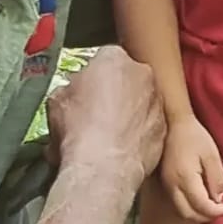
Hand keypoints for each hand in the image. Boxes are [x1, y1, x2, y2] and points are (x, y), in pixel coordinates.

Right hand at [46, 47, 165, 182]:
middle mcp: (142, 73)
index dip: (92, 77)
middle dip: (115, 91)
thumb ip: (71, 88)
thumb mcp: (57, 100)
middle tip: (97, 112)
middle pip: (127, 77)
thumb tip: (74, 95)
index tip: (85, 92)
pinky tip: (121, 148)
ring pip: (141, 101)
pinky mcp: (165, 127)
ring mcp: (158, 100)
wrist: (103, 166)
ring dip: (129, 112)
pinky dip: (139, 133)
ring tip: (109, 134)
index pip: (104, 58)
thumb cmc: (77, 128)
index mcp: (114, 57)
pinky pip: (149, 125)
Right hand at [161, 114, 222, 222]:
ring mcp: (167, 185)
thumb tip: (219, 200)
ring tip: (212, 204)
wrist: (174, 124)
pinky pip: (178, 203)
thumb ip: (217, 179)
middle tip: (220, 209)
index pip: (201, 206)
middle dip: (206, 216)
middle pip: (188, 214)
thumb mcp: (212, 156)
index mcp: (185, 178)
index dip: (215, 212)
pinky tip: (202, 198)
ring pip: (182, 210)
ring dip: (198, 213)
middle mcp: (173, 186)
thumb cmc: (195, 137)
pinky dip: (191, 206)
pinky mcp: (166, 183)